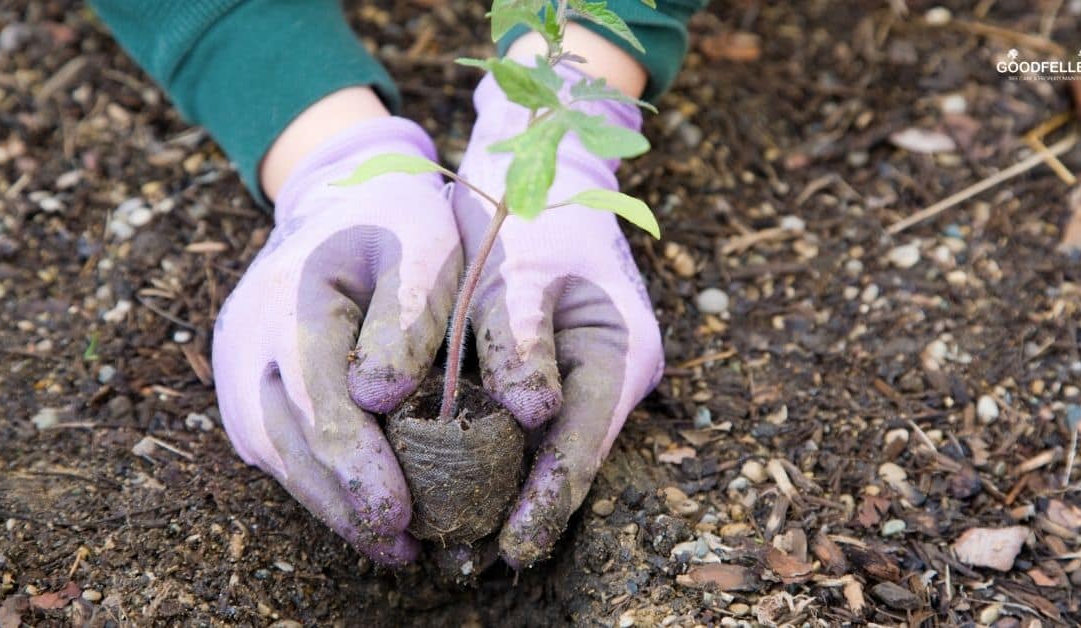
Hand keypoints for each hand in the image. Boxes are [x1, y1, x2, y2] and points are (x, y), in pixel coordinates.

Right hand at [212, 118, 460, 564]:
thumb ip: (409, 313)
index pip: (318, 398)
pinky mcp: (245, 384)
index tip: (397, 513)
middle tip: (401, 548)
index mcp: (293, 296)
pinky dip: (315, 481)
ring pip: (276, 452)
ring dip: (328, 503)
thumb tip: (378, 398)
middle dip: (344, 501)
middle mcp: (248, 337)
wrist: (341, 193)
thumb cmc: (397, 219)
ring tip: (390, 545)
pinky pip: (274, 444)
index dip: (356, 463)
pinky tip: (361, 509)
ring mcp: (237, 363)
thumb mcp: (424, 244)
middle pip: (288, 438)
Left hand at [452, 64, 663, 566]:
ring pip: (550, 446)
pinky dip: (498, 450)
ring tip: (463, 537)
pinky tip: (458, 478)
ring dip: (511, 487)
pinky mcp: (558, 368)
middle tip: (475, 559)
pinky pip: (530, 422)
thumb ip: (522, 340)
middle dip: (527, 508)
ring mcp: (589, 372)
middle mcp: (614, 372)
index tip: (511, 548)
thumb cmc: (531, 212)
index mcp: (621, 351)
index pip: (583, 445)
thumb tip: (533, 415)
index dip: (548, 500)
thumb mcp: (520, 269)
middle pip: (571, 457)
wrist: (539, 165)